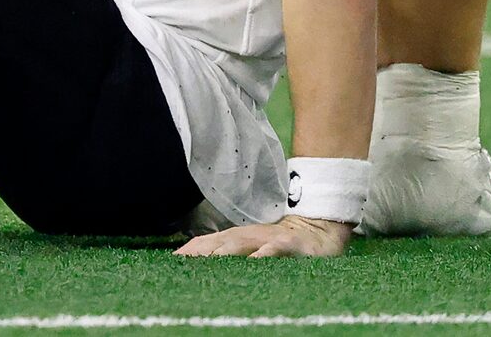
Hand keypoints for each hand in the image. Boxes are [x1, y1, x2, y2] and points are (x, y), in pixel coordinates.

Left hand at [177, 213, 353, 257]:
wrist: (319, 226)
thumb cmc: (281, 242)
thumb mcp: (253, 247)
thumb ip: (230, 252)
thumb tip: (199, 260)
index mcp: (239, 238)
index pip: (209, 243)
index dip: (190, 251)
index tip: (170, 261)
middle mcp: (251, 236)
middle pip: (220, 242)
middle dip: (200, 252)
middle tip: (182, 263)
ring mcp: (271, 239)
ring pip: (244, 243)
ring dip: (226, 251)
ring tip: (210, 261)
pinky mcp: (292, 244)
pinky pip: (278, 248)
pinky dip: (266, 253)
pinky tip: (257, 260)